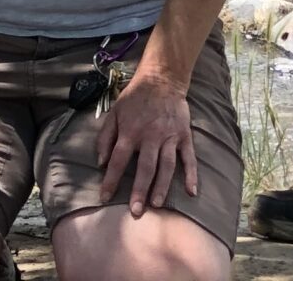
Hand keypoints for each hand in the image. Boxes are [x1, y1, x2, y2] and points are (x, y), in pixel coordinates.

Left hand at [94, 69, 197, 216]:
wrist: (161, 80)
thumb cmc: (134, 98)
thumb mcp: (113, 112)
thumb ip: (105, 137)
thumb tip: (100, 161)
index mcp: (130, 132)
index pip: (117, 160)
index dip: (110, 180)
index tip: (104, 197)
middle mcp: (150, 136)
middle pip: (144, 168)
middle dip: (139, 190)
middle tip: (136, 212)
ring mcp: (169, 137)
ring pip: (166, 166)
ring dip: (162, 186)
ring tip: (157, 204)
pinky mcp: (184, 136)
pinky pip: (189, 158)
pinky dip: (192, 175)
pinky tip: (192, 191)